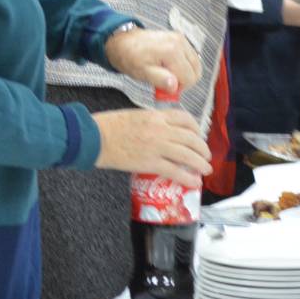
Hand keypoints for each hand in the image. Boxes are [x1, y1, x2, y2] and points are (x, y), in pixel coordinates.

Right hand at [92, 108, 210, 183]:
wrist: (94, 137)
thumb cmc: (107, 126)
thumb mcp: (134, 116)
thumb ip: (151, 122)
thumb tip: (160, 134)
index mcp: (156, 115)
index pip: (185, 118)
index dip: (196, 128)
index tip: (198, 135)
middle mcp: (161, 129)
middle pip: (191, 138)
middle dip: (203, 149)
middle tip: (205, 156)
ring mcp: (157, 146)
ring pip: (188, 156)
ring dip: (201, 164)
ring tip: (205, 169)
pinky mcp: (150, 163)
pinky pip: (176, 172)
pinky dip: (188, 178)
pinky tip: (194, 182)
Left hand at [104, 27, 200, 98]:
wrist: (123, 41)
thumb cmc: (130, 57)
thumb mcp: (142, 72)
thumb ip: (159, 80)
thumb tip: (174, 86)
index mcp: (172, 51)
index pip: (189, 78)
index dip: (178, 88)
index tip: (164, 88)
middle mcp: (180, 43)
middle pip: (196, 72)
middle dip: (183, 81)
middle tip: (165, 83)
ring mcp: (181, 39)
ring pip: (195, 65)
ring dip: (184, 73)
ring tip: (166, 74)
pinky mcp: (180, 39)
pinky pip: (190, 58)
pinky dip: (183, 65)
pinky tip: (168, 67)